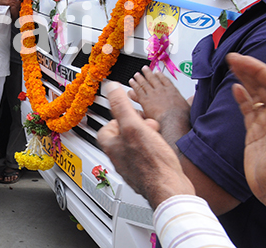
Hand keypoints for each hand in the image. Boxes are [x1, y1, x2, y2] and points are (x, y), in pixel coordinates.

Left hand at [98, 83, 194, 207]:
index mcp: (111, 147)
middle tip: (148, 126)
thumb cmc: (152, 163)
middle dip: (136, 127)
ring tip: (157, 137)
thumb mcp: (134, 125)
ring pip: (136, 146)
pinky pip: (147, 158)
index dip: (119, 118)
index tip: (131, 115)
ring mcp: (133, 168)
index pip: (106, 128)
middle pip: (123, 136)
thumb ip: (121, 105)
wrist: (171, 189)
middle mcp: (119, 158)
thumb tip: (110, 87)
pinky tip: (164, 151)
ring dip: (147, 138)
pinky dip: (155, 151)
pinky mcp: (147, 175)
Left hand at [128, 66, 189, 125]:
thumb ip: (190, 101)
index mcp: (172, 91)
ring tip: (136, 75)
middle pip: (153, 79)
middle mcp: (161, 90)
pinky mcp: (145, 100)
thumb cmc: (182, 116)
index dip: (160, 76)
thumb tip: (194, 98)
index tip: (157, 72)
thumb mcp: (189, 106)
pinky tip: (131, 82)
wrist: (173, 120)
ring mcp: (152, 94)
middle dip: (148, 73)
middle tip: (144, 69)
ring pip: (144, 83)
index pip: (165, 80)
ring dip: (140, 78)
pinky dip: (134, 85)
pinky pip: (138, 90)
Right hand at [227, 53, 265, 203]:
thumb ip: (261, 114)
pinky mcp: (256, 136)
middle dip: (249, 69)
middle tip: (232, 58)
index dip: (258, 69)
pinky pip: (249, 111)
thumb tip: (247, 94)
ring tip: (232, 65)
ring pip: (256, 95)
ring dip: (244, 79)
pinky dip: (242, 98)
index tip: (240, 60)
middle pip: (264, 86)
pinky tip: (236, 90)